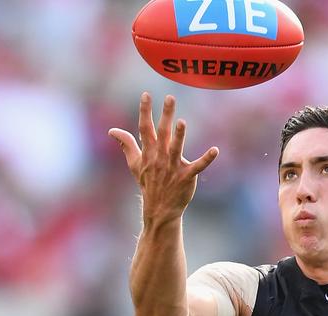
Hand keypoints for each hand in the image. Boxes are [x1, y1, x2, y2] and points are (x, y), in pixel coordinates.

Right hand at [109, 92, 218, 223]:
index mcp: (149, 152)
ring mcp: (174, 167)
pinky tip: (215, 150)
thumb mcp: (135, 164)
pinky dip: (207, 159)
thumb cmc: (149, 183)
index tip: (146, 95)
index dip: (145, 111)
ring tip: (182, 122)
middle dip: (165, 116)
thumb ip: (126, 145)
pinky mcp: (187, 177)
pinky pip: (198, 166)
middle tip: (170, 98)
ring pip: (177, 148)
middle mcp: (161, 158)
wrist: (160, 209)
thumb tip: (112, 131)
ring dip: (179, 136)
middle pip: (162, 133)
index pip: (145, 129)